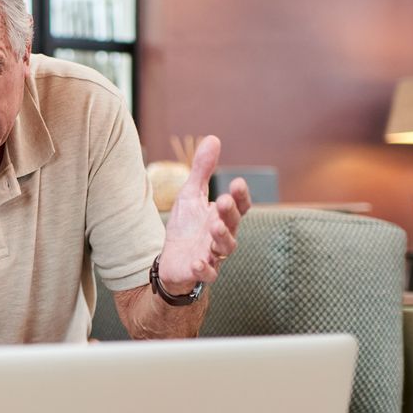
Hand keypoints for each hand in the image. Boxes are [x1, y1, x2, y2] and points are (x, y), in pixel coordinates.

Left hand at [158, 135, 251, 291]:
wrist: (172, 261)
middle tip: (223, 200)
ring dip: (222, 237)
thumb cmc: (186, 227)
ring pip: (226, 248)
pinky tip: (197, 262)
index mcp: (223, 217)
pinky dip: (204, 269)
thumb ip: (202, 171)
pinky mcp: (200, 272)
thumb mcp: (190, 195)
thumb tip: (213, 138)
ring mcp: (213, 255)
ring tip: (214, 226)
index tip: (236, 183)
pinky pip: (208, 274)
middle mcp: (222, 235)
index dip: (241, 196)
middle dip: (230, 213)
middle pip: (233, 224)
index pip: (240, 206)